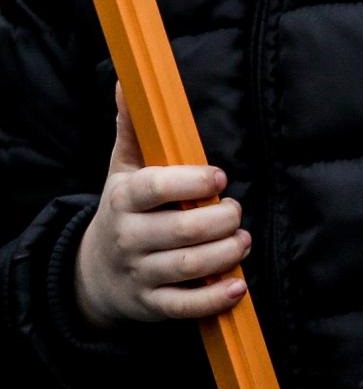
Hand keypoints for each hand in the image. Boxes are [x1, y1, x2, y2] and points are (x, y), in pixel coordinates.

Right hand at [75, 95, 247, 328]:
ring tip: (242, 240)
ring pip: (188, 268)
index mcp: (124, 200)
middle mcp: (129, 238)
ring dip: (226, 254)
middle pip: (181, 231)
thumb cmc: (125, 209)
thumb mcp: (123, 168)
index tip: (220, 177)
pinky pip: (185, 307)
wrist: (94, 274)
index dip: (191, 183)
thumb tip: (130, 80)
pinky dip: (214, 299)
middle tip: (235, 210)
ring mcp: (140, 274)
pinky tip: (238, 287)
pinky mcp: (152, 304)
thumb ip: (132, 127)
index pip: (155, 189)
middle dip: (221, 220)